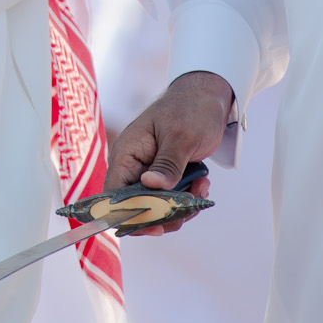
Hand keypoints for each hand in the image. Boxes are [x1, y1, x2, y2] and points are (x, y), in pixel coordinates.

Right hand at [105, 70, 232, 234]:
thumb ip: (167, 164)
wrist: (207, 96)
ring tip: (202, 188)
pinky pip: (169, 199)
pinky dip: (187, 198)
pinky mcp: (164, 175)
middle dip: (165, 212)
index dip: (130, 215)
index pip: (115, 196)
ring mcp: (148, 172)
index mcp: (126, 154)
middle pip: (137, 207)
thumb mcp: (181, 137)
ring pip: (156, 207)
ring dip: (181, 206)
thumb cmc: (190, 109)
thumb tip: (151, 187)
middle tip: (191, 205)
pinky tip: (202, 184)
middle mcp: (132, 166)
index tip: (157, 226)